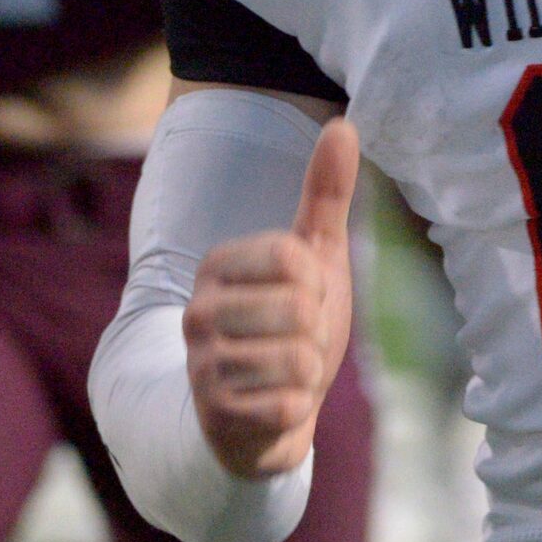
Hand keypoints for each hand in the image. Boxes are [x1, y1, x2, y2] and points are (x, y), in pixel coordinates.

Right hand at [183, 118, 357, 478]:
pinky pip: (288, 405)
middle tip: (295, 342)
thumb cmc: (292, 327)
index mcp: (219, 264)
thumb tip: (344, 124)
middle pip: (299, 310)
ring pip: (297, 360)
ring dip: (307, 373)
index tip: (302, 296)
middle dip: (314, 334)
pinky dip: (296, 410)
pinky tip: (274, 407)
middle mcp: (197, 310)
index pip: (293, 257)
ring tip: (284, 373)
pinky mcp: (214, 416)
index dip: (315, 283)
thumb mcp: (314, 257)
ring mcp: (200, 366)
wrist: (265, 417)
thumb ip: (326, 193)